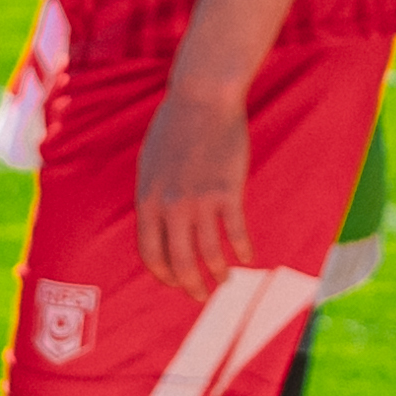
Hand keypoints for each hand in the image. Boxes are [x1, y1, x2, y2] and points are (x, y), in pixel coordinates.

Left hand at [136, 76, 251, 295]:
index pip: (151, 254)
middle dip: (190, 286)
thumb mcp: (149, 164)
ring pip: (209, 253)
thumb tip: (157, 224)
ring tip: (225, 281)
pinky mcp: (228, 192)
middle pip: (180, 262)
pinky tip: (248, 257)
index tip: (174, 283)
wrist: (203, 99)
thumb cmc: (174, 127)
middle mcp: (171, 207)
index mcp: (148, 201)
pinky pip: (236, 231)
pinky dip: (243, 249)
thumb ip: (152, 197)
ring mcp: (200, 201)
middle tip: (201, 296)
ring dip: (218, 273)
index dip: (163, 275)